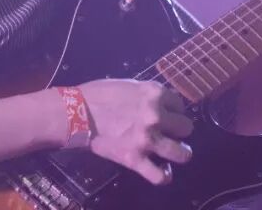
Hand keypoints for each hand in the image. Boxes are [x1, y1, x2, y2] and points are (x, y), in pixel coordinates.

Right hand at [77, 79, 193, 185]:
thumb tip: (161, 104)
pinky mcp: (134, 159)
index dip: (175, 110)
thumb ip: (149, 95)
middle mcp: (156, 116)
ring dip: (182, 153)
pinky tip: (164, 172)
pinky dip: (164, 176)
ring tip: (179, 153)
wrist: (76, 113)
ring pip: (181, 153)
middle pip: (186, 128)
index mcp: (155, 94)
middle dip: (179, 129)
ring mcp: (147, 139)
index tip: (168, 114)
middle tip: (170, 132)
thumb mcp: (130, 85)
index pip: (180, 104)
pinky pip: (159, 176)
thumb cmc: (99, 94)